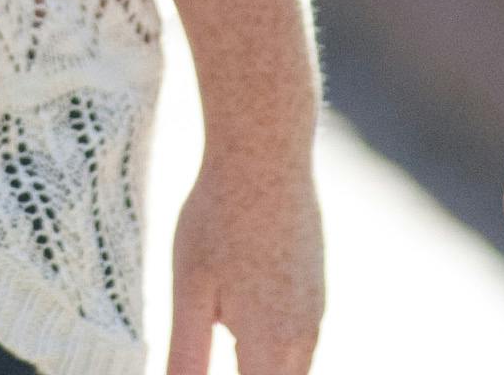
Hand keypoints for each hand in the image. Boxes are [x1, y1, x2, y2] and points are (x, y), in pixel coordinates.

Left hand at [164, 137, 324, 374]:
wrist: (266, 152)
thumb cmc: (218, 216)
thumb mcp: (188, 290)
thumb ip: (187, 356)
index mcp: (268, 346)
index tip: (201, 357)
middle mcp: (302, 336)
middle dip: (245, 373)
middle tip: (212, 331)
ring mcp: (315, 309)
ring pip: (292, 366)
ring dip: (257, 362)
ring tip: (221, 319)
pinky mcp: (316, 286)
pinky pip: (299, 336)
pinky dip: (271, 341)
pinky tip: (240, 301)